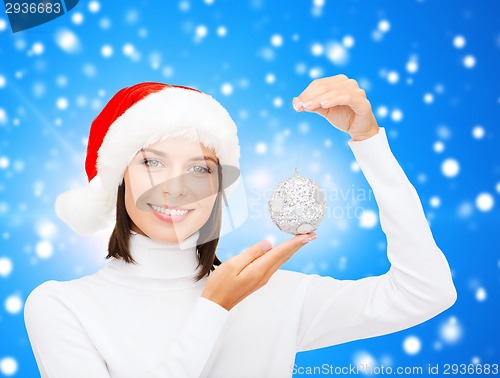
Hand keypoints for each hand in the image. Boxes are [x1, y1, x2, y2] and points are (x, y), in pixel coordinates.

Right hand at [201, 233, 317, 310]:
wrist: (216, 303)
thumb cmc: (221, 284)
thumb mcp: (233, 264)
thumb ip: (252, 253)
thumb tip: (268, 244)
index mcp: (259, 270)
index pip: (281, 252)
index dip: (295, 242)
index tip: (308, 235)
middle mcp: (265, 275)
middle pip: (285, 256)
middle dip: (298, 244)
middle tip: (311, 234)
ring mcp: (263, 278)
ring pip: (281, 260)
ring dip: (292, 249)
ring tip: (301, 240)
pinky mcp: (259, 279)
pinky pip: (274, 264)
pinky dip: (282, 255)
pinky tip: (284, 251)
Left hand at [292, 75, 379, 140]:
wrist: (359, 130)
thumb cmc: (343, 117)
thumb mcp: (324, 110)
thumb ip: (312, 105)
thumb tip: (295, 101)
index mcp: (339, 82)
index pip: (318, 84)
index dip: (306, 93)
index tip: (296, 105)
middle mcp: (348, 83)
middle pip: (325, 86)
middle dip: (310, 97)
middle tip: (299, 106)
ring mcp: (356, 91)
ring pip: (334, 91)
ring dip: (318, 99)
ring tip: (307, 106)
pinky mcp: (362, 101)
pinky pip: (347, 97)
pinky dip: (334, 99)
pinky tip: (324, 104)